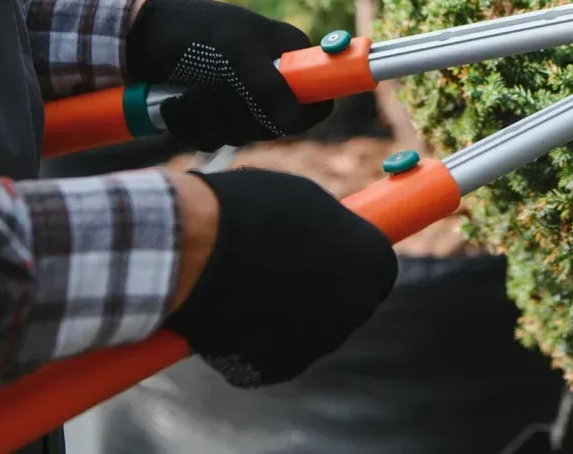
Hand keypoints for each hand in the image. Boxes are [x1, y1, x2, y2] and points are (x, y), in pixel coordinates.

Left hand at [124, 0, 325, 150]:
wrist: (139, 33)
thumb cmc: (193, 30)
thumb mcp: (234, 52)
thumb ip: (268, 87)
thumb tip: (296, 123)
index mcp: (287, 58)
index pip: (316, 102)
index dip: (298, 116)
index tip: (268, 117)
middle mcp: (269, 80)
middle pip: (272, 128)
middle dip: (233, 117)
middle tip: (208, 92)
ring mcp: (239, 99)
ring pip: (238, 137)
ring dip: (205, 122)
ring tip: (184, 95)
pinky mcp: (211, 114)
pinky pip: (210, 140)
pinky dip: (187, 128)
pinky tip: (173, 105)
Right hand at [162, 169, 397, 386]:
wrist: (195, 250)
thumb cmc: (250, 211)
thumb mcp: (303, 202)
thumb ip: (328, 230)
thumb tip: (329, 240)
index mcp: (371, 263)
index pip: (378, 270)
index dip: (353, 262)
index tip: (333, 255)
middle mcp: (355, 310)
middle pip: (345, 305)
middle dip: (321, 292)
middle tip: (281, 268)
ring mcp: (317, 345)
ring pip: (306, 331)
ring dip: (285, 314)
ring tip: (243, 281)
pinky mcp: (275, 370)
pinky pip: (269, 353)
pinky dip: (252, 338)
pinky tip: (227, 310)